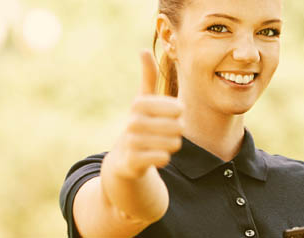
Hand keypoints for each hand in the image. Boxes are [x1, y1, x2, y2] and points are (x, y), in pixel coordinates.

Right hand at [107, 50, 183, 178]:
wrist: (124, 157)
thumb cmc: (141, 123)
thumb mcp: (144, 99)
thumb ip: (148, 76)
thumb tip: (143, 49)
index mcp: (139, 104)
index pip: (178, 108)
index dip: (179, 114)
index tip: (170, 116)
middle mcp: (133, 122)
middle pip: (178, 127)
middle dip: (177, 131)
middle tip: (165, 133)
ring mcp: (132, 142)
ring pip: (173, 144)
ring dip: (171, 145)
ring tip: (160, 143)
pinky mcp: (133, 161)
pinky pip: (163, 158)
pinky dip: (164, 158)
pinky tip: (154, 156)